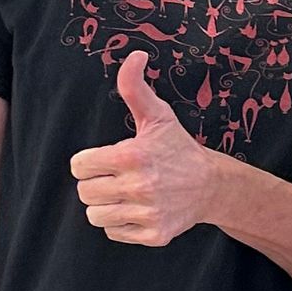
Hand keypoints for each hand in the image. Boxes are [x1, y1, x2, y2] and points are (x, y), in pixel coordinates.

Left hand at [70, 50, 219, 245]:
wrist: (212, 185)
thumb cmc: (178, 148)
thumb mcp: (158, 116)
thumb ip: (135, 87)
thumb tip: (135, 55)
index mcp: (132, 156)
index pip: (79, 166)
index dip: (88, 161)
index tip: (105, 160)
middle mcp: (139, 187)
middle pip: (85, 192)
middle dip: (96, 183)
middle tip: (115, 177)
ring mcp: (147, 213)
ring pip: (95, 215)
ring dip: (105, 205)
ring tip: (124, 194)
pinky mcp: (154, 234)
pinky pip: (114, 232)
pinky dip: (121, 223)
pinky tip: (137, 209)